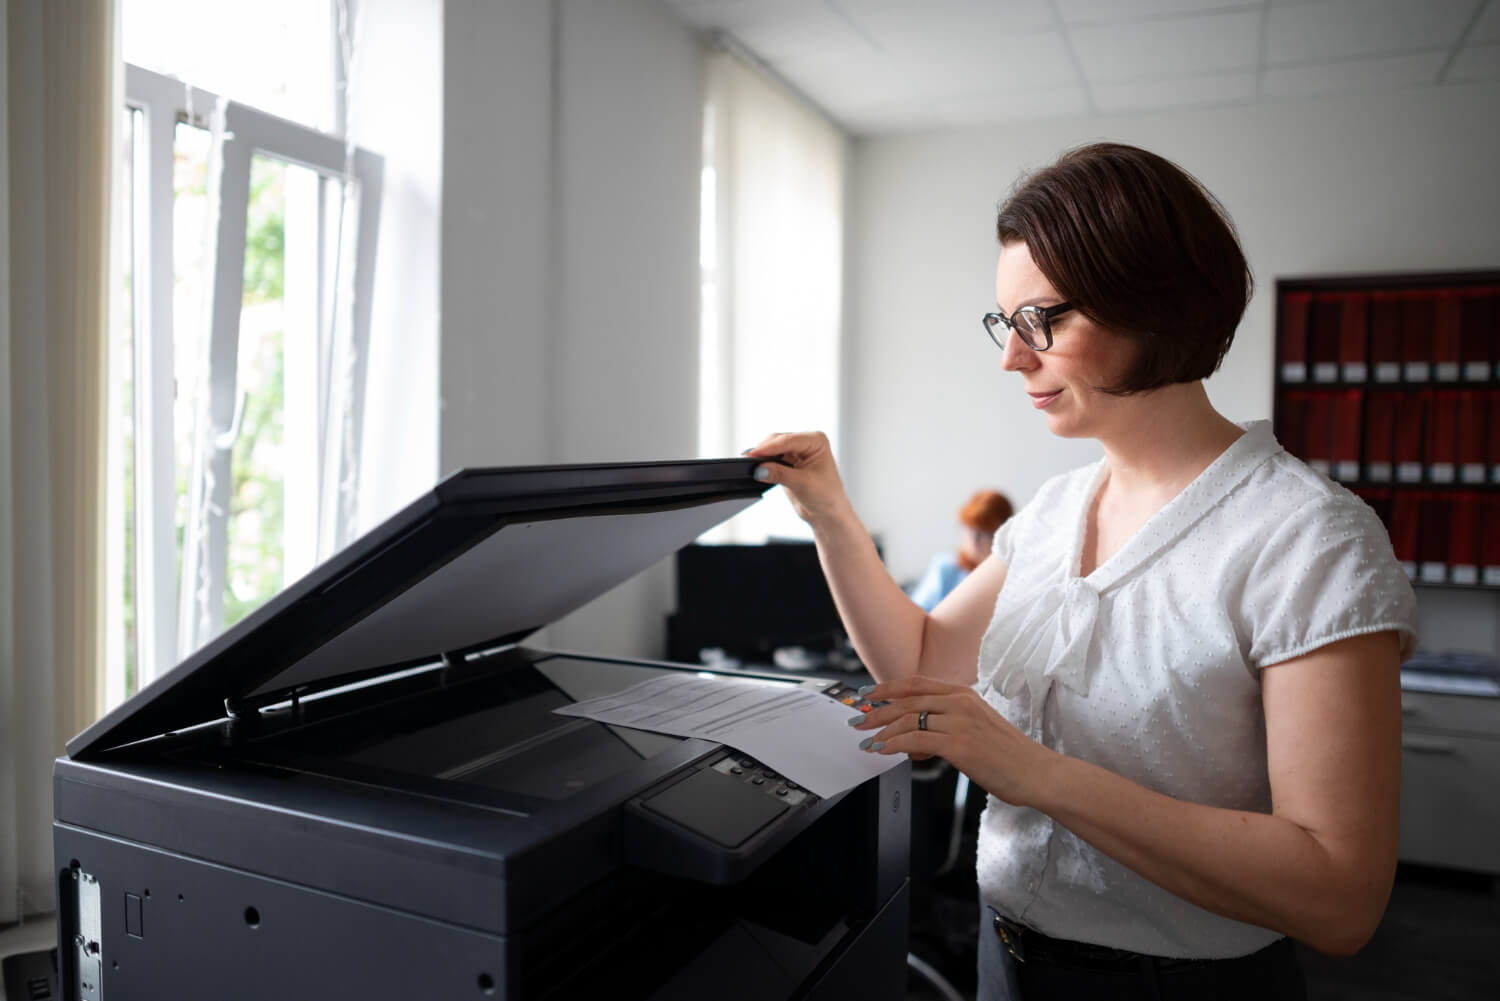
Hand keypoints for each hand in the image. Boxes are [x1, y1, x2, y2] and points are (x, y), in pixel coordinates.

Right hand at [744, 431, 852, 525]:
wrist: (828, 514)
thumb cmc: (827, 496)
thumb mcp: (802, 484)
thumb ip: (780, 474)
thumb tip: (759, 469)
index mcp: (816, 441)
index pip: (788, 440)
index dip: (768, 447)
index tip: (752, 455)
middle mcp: (807, 443)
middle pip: (778, 441)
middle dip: (763, 450)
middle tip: (747, 460)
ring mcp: (797, 452)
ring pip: (773, 449)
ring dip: (762, 456)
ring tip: (750, 465)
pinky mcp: (789, 463)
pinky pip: (772, 459)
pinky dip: (764, 463)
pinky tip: (757, 469)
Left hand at [851, 675, 1056, 807]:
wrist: (1036, 772)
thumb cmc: (1009, 756)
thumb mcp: (976, 729)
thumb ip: (946, 728)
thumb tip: (915, 742)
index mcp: (964, 695)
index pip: (916, 683)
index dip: (887, 688)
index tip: (867, 695)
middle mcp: (960, 702)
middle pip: (906, 700)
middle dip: (876, 711)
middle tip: (858, 721)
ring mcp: (960, 722)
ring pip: (908, 719)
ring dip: (881, 731)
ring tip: (868, 741)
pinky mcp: (959, 745)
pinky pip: (916, 739)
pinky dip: (894, 745)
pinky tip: (884, 751)